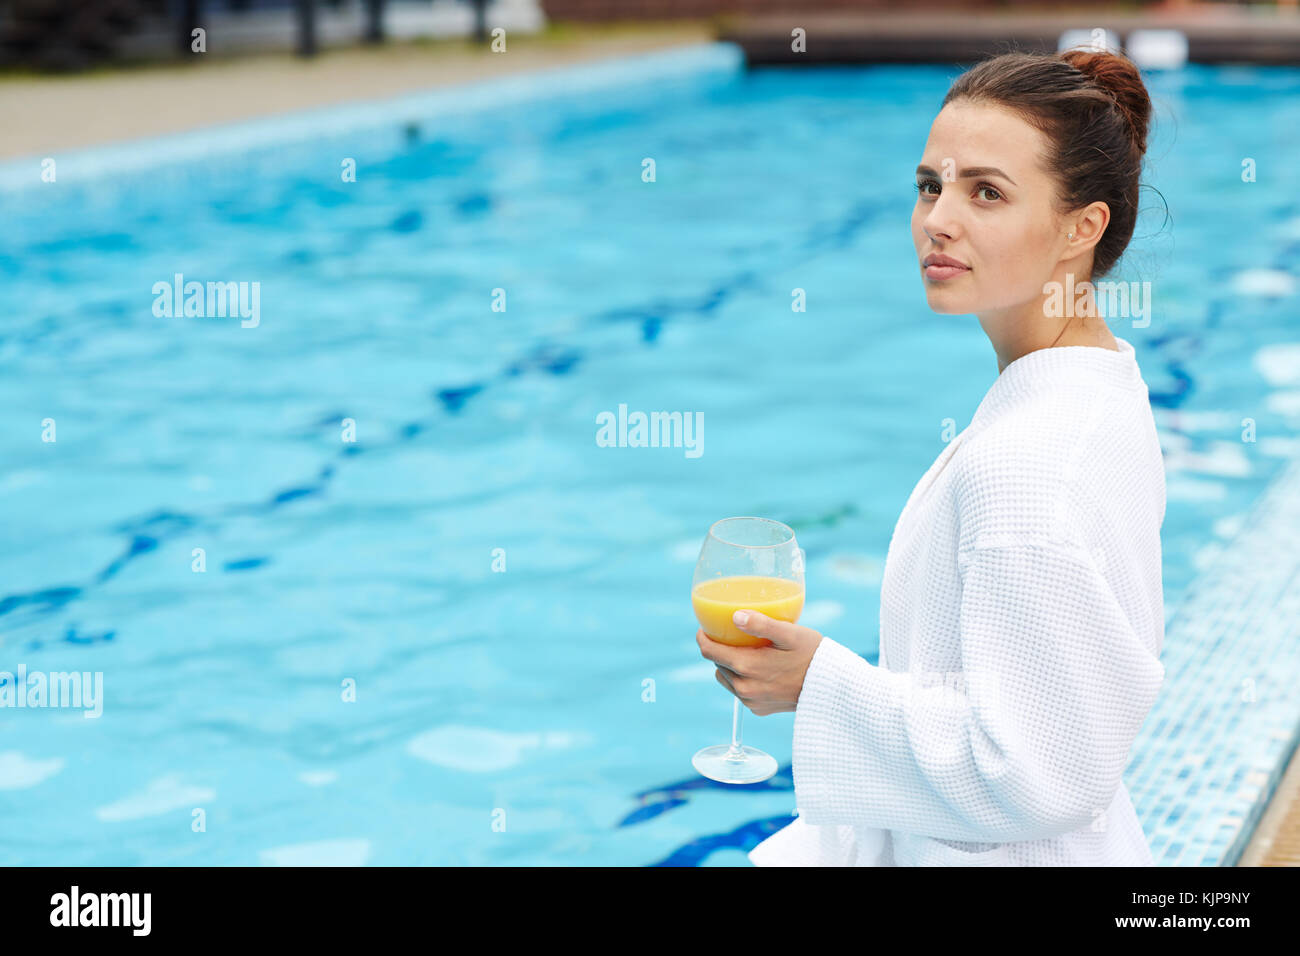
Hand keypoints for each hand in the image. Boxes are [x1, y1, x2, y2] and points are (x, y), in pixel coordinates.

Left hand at [696, 610, 824, 715]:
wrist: (832, 688)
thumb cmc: (813, 655)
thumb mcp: (790, 634)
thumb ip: (761, 624)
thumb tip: (735, 616)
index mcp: (748, 667)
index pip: (709, 652)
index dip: (703, 637)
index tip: (705, 626)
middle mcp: (745, 688)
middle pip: (717, 664)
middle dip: (719, 648)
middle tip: (730, 634)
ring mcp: (751, 701)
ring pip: (726, 678)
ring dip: (729, 665)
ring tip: (744, 650)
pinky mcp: (759, 709)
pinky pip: (740, 691)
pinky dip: (742, 679)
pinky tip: (758, 668)